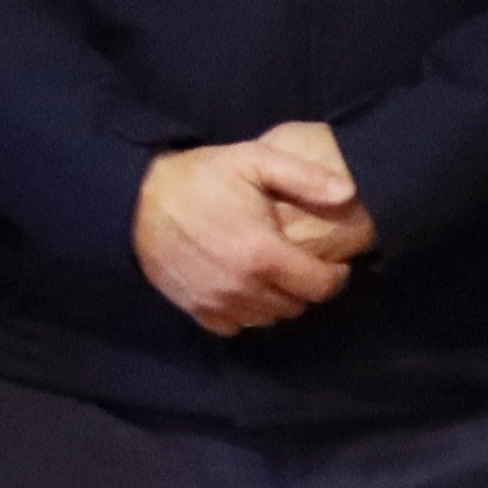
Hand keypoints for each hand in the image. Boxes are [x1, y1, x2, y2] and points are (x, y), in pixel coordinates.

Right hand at [128, 130, 374, 337]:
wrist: (139, 202)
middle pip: (296, 306)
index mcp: (263, 254)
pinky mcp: (198, 311)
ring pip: (268, 318)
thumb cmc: (201, 178)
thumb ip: (304, 177)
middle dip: (305, 287)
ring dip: (277, 301)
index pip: (321, 286)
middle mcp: (244, 287)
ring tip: (272, 275)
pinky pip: (237, 326)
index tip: (334, 263)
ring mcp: (219, 303)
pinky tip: (243, 287)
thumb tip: (349, 193)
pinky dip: (246, 312)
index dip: (335, 276)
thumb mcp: (254, 161)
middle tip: (299, 263)